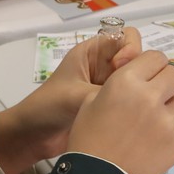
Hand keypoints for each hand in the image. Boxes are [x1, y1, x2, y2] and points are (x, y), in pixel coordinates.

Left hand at [0, 28, 143, 173]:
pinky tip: (140, 117)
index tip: (124, 68)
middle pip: (137, 58)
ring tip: (141, 105)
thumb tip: (141, 94)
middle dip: (141, 70)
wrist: (32, 136)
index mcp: (92, 52)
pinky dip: (139, 105)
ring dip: (142, 89)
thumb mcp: (77, 95)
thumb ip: (108, 91)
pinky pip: (133, 99)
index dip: (132, 49)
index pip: (126, 37)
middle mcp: (104, 66)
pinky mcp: (112, 106)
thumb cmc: (48, 107)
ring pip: (138, 80)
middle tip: (136, 90)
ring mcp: (109, 86)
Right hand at [66, 50, 173, 173]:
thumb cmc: (87, 138)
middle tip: (153, 95)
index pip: (156, 57)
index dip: (151, 65)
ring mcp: (167, 122)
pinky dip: (166, 136)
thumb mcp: (91, 101)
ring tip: (147, 126)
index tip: (147, 74)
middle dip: (165, 82)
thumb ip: (119, 85)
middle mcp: (151, 97)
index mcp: (127, 81)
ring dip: (166, 109)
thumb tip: (139, 81)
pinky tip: (149, 145)